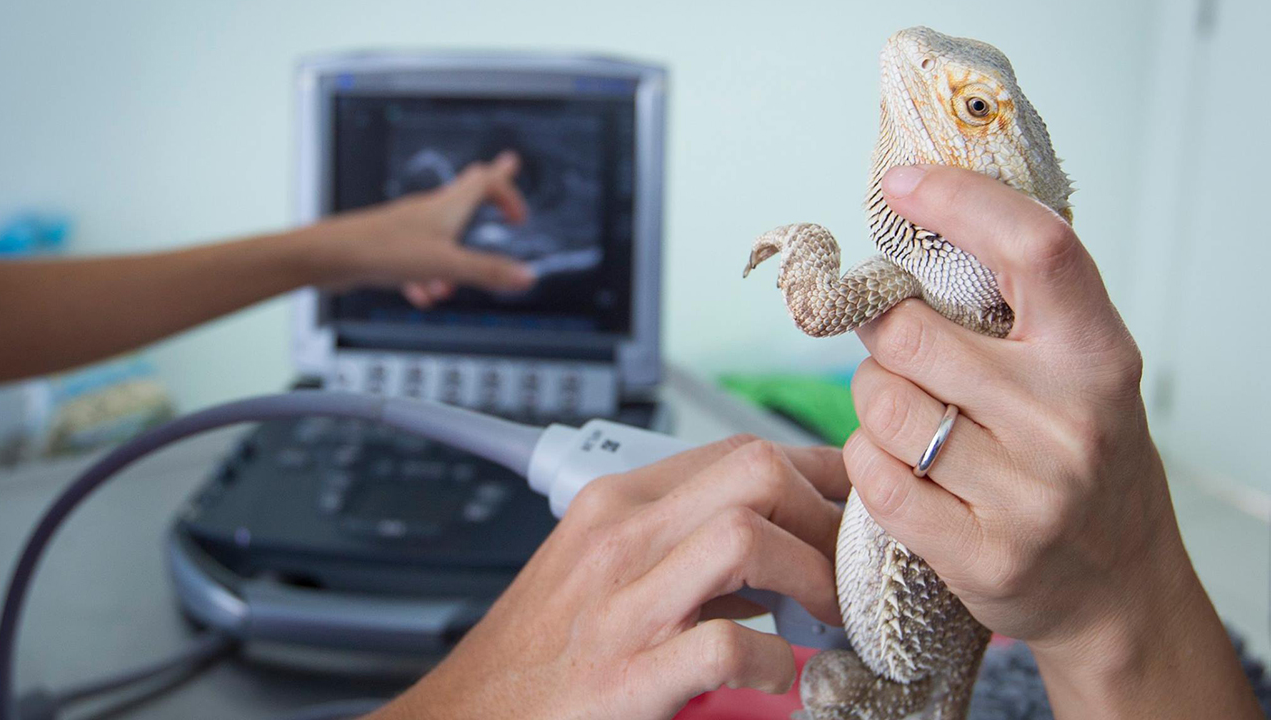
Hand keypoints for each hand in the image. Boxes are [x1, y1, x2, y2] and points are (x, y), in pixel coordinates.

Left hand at [302, 150, 536, 306]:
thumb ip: (487, 272)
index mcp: (447, 207)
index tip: (519, 217)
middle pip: (466, 194)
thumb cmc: (382, 250)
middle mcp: (429, 211)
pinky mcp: (391, 247)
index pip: (487, 181)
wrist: (330, 256)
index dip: (508, 194)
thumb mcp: (446, 265)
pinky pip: (419, 259)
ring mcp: (409, 228)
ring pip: (443, 235)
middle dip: (489, 196)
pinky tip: (423, 296)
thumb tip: (526, 276)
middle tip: (504, 182)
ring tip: (454, 285)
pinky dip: (428, 277)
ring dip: (456, 259)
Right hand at [368, 437, 847, 719]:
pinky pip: (726, 646)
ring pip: (745, 537)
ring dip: (809, 576)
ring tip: (824, 616)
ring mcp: (622, 605)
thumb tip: (776, 538)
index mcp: (615, 503)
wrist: (468, 716)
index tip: (851, 502)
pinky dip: (773, 662)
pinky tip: (775, 675)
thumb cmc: (540, 650)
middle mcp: (619, 539)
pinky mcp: (626, 676)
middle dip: (823, 512)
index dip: (817, 470)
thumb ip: (680, 540)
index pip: (740, 449)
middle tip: (844, 564)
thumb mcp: (601, 566)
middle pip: (754, 470)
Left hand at [842, 164, 1257, 716]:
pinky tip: (904, 465)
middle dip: (881, 334)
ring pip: (882, 405)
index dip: (960, 203)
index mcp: (1097, 355)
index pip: (1034, 249)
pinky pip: (874, 473)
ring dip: (873, 401)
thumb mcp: (1081, 374)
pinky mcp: (980, 550)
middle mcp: (1068, 419)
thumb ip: (1020, 312)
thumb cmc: (1085, 463)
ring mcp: (1027, 491)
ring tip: (908, 414)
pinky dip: (869, 459)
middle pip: (912, 336)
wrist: (1117, 588)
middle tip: (896, 347)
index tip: (903, 185)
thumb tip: (920, 222)